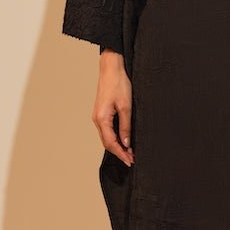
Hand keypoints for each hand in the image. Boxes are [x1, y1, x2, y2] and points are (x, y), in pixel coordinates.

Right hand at [93, 50, 134, 165]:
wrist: (111, 68)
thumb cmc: (119, 83)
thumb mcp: (126, 106)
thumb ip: (126, 126)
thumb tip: (126, 142)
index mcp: (101, 119)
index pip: (111, 143)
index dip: (121, 153)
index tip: (130, 160)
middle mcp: (97, 119)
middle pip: (107, 142)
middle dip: (119, 152)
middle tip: (132, 159)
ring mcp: (98, 116)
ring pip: (107, 137)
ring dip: (117, 145)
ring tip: (130, 152)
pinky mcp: (101, 112)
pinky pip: (107, 129)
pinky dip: (115, 137)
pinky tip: (123, 140)